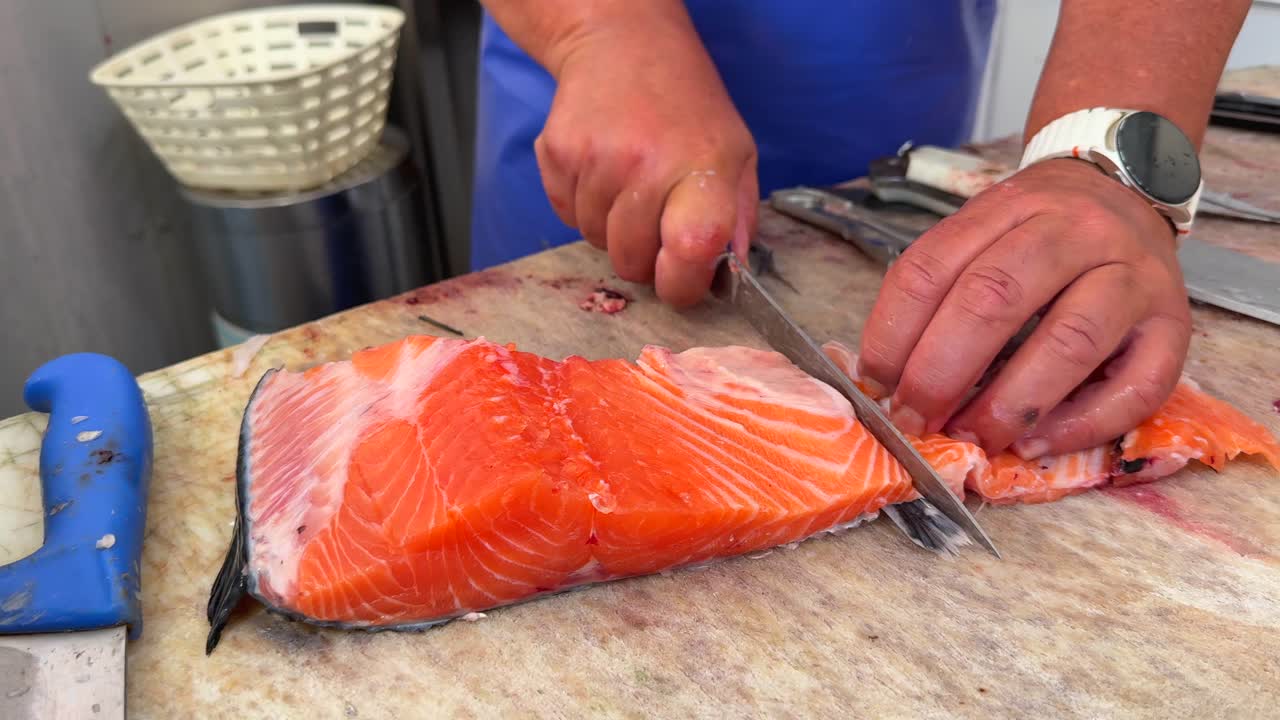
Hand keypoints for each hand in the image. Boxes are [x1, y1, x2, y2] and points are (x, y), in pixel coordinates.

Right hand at [534, 19, 757, 306]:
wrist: (623, 44)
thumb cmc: (688, 106)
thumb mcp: (736, 153)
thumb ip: (738, 218)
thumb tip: (730, 276)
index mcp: (703, 168)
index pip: (691, 250)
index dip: (682, 284)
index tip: (681, 281)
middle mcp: (647, 164)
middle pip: (631, 261)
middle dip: (643, 257)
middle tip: (654, 221)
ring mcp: (596, 159)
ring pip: (595, 241)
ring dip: (610, 228)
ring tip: (628, 184)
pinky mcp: (557, 153)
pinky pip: (565, 215)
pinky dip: (581, 205)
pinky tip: (601, 169)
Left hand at [856, 158, 1192, 458]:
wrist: (1127, 189)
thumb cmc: (1040, 231)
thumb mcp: (982, 232)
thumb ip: (939, 291)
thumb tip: (887, 379)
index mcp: (1007, 206)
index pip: (933, 266)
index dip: (894, 332)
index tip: (875, 384)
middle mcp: (1074, 232)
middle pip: (995, 298)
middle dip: (942, 372)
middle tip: (916, 421)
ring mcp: (1133, 276)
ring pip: (1070, 340)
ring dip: (1010, 403)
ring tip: (973, 439)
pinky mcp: (1177, 325)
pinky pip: (1135, 386)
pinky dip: (1081, 424)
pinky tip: (1035, 444)